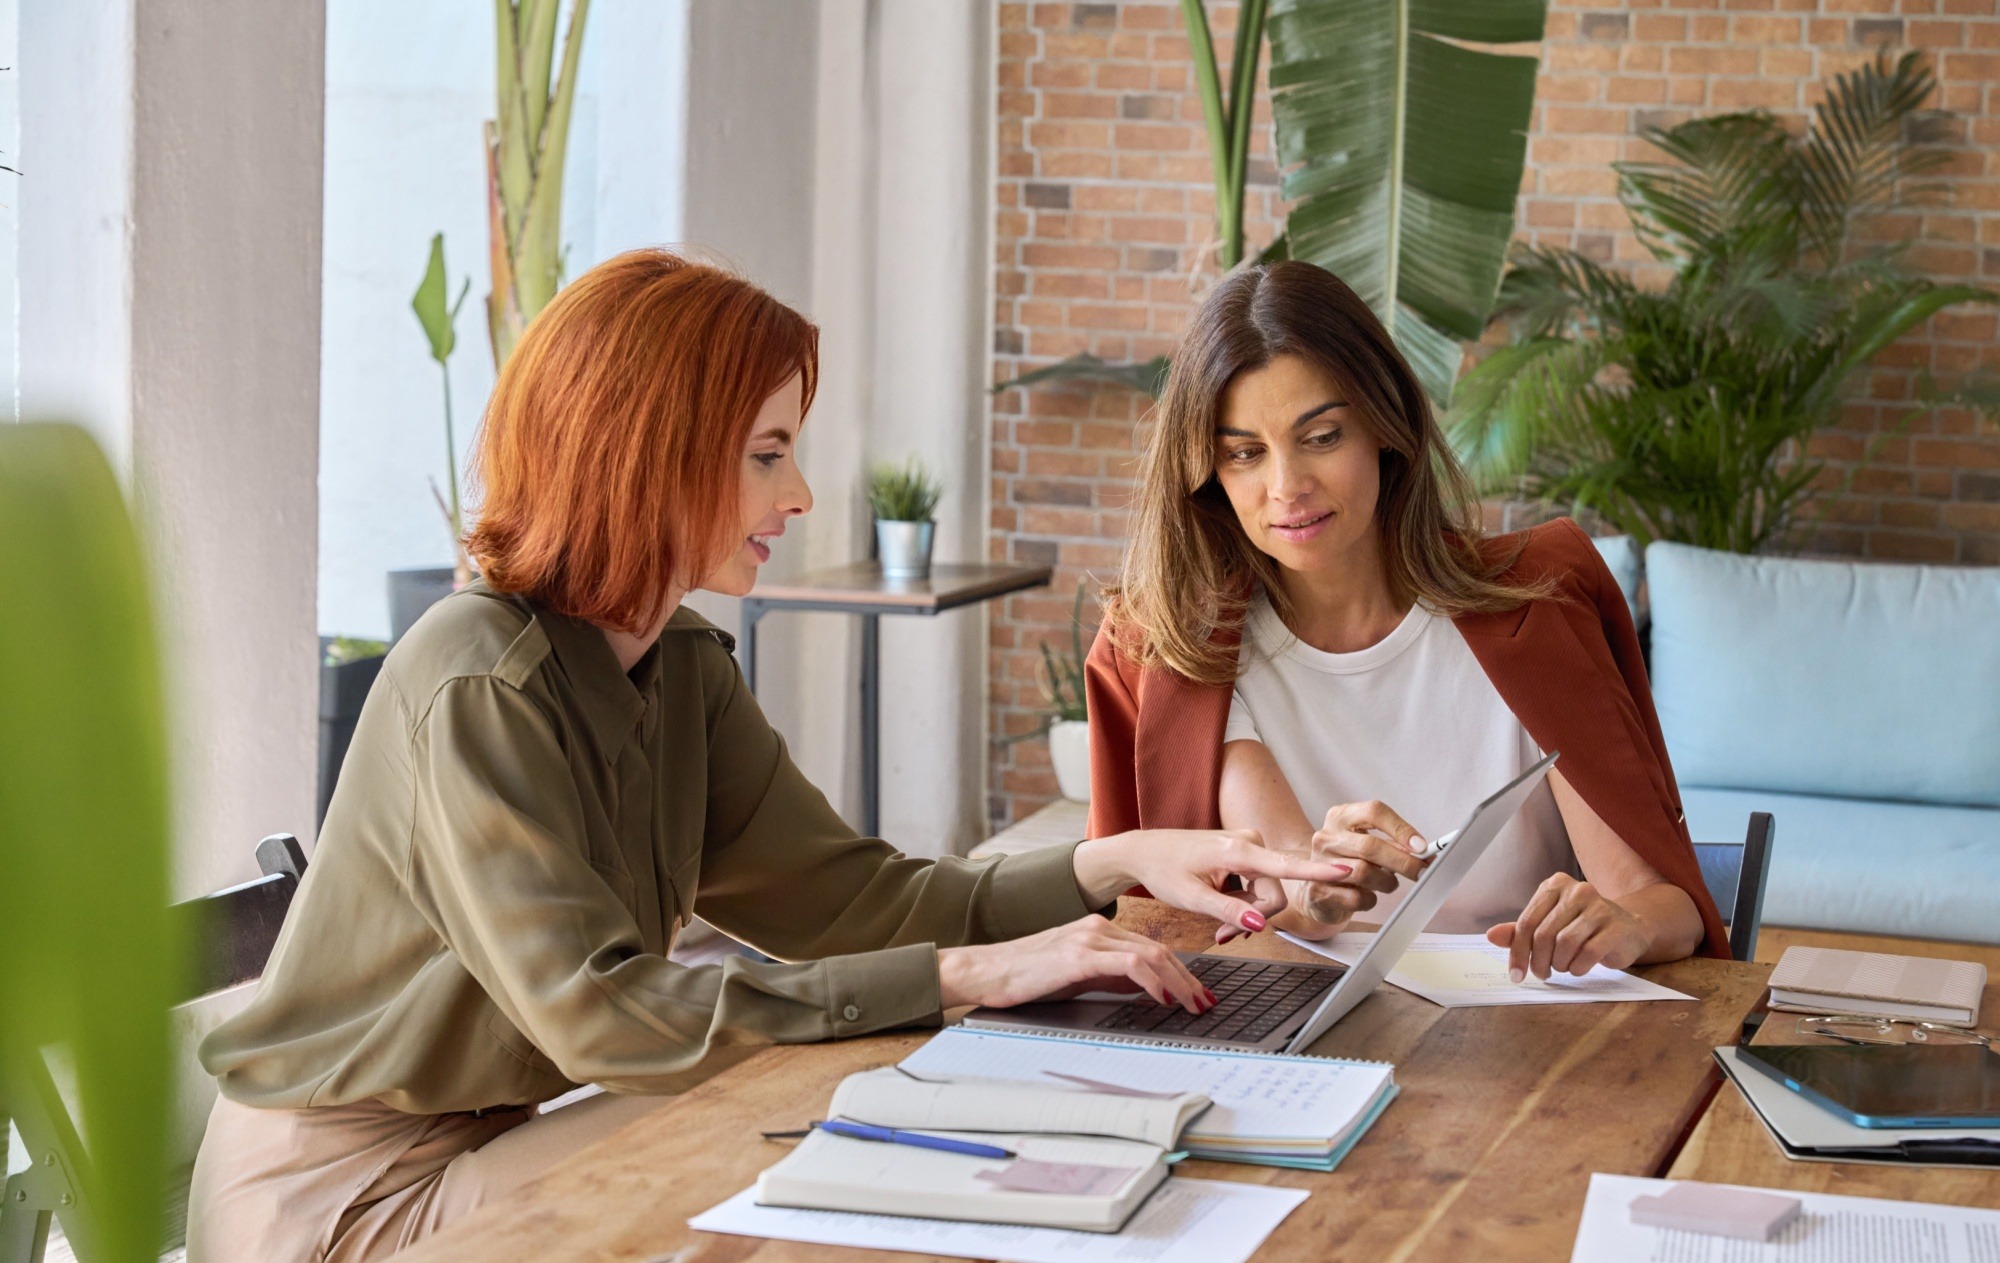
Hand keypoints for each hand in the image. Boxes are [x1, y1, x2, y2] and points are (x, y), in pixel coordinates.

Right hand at [937, 916, 1218, 1013]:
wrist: (986, 971)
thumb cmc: (1026, 976)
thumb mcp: (1077, 976)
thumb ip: (1110, 976)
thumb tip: (1146, 989)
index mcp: (1099, 930)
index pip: (1153, 948)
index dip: (1182, 972)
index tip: (1199, 995)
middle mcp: (1098, 927)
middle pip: (1160, 950)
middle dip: (1189, 979)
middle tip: (1207, 1004)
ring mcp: (1089, 938)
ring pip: (1151, 953)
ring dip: (1179, 982)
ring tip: (1193, 1004)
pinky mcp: (1079, 954)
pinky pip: (1129, 962)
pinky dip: (1153, 980)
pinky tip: (1162, 998)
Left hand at [1071, 830, 1356, 936]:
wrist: (1146, 852)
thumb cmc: (1164, 871)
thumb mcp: (1192, 898)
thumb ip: (1228, 911)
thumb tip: (1259, 924)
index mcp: (1237, 851)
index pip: (1284, 865)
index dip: (1317, 873)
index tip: (1347, 870)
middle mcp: (1249, 842)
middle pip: (1274, 892)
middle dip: (1254, 918)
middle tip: (1223, 936)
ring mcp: (1249, 845)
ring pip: (1267, 891)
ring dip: (1247, 913)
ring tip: (1218, 926)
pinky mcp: (1246, 851)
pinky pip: (1259, 884)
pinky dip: (1244, 902)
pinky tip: (1223, 909)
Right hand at [1228, 800, 1426, 941]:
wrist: (1318, 887)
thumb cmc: (1350, 862)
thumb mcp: (1369, 843)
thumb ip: (1393, 843)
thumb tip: (1422, 853)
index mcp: (1341, 816)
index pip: (1374, 811)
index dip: (1401, 829)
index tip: (1421, 846)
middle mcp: (1326, 837)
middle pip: (1370, 845)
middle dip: (1402, 861)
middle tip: (1421, 871)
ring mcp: (1318, 864)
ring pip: (1364, 872)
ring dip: (1386, 882)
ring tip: (1388, 884)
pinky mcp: (1318, 891)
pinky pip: (1355, 898)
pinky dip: (1370, 900)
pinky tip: (1369, 896)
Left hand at [1486, 874, 1651, 981]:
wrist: (1629, 928)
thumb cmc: (1582, 926)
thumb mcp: (1550, 924)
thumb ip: (1521, 930)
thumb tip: (1491, 936)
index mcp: (1555, 885)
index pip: (1527, 922)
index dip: (1517, 952)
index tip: (1515, 975)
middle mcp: (1577, 890)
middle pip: (1543, 934)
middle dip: (1538, 961)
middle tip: (1541, 974)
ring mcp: (1599, 907)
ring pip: (1565, 944)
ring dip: (1559, 964)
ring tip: (1563, 967)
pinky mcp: (1616, 926)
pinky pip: (1587, 954)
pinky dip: (1578, 968)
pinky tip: (1579, 968)